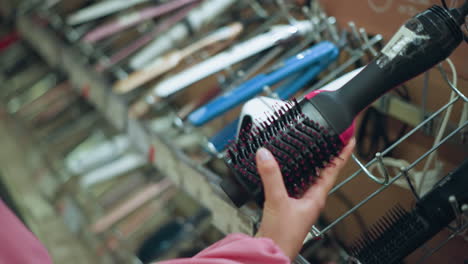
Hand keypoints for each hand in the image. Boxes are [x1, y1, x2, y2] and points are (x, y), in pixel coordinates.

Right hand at [255, 138, 354, 259]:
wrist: (271, 251)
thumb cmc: (282, 236)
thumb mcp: (277, 201)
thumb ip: (271, 176)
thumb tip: (266, 154)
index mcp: (316, 198)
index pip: (334, 170)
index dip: (343, 153)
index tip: (349, 139)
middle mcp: (310, 200)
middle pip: (323, 172)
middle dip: (326, 156)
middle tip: (330, 139)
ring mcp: (299, 203)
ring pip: (308, 178)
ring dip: (310, 164)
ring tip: (310, 149)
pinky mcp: (287, 206)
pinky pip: (293, 184)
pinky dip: (291, 173)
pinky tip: (284, 169)